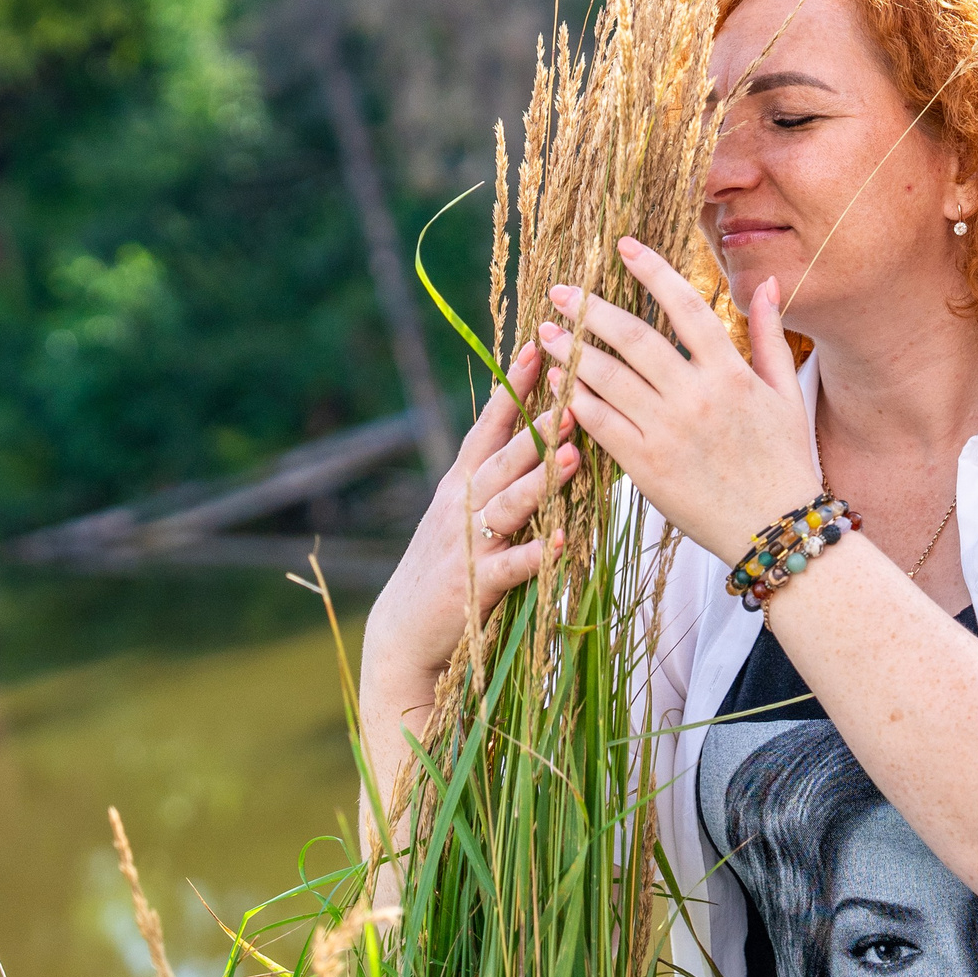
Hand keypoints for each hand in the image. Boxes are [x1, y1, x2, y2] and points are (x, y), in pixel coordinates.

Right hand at [362, 340, 578, 698]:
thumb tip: (546, 432)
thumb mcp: (465, 510)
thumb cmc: (449, 564)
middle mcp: (464, 504)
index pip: (491, 425)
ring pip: (507, 505)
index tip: (537, 346)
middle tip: (571, 393)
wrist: (406, 631)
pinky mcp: (476, 586)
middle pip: (502, 457)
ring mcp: (468, 544)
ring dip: (539, 481)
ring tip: (571, 457)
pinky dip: (536, 555)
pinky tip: (561, 543)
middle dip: (535, 426)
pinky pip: (511, 566)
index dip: (513, 387)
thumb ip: (499, 474)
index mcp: (464, 481)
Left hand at [535, 235, 816, 561]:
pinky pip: (601, 424)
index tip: (623, 246)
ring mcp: (668, 431)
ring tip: (546, 333)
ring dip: (572, 352)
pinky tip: (558, 384)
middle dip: (592, 310)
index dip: (652, 271)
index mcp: (730, 372)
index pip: (684, 307)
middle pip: (633, 338)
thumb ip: (770, 335)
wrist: (775, 530)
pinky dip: (576, 400)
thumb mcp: (786, 393)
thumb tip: (767, 284)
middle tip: (561, 291)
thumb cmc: (785, 460)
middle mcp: (696, 396)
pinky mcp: (646, 467)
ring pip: (608, 379)